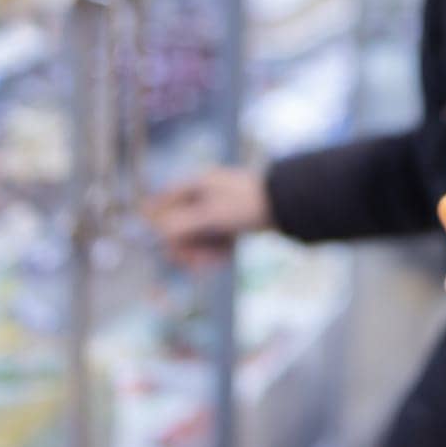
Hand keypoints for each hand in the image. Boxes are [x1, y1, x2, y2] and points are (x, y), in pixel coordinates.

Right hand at [142, 167, 272, 268]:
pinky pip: (213, 240)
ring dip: (200, 251)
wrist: (287, 206)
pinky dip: (215, 250)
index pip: (165, 202)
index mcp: (196, 184)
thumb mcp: (211, 216)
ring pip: (196, 235)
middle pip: (179, 223)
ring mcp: (217, 209)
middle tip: (192, 262)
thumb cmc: (247, 204)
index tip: (162, 245)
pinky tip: (223, 257)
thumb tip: (158, 233)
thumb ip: (182, 224)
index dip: (159, 224)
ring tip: (212, 261)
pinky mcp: (229, 222)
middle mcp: (204, 194)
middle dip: (184, 244)